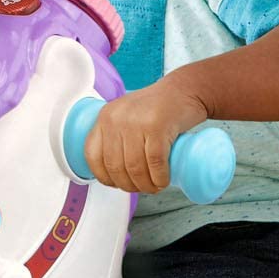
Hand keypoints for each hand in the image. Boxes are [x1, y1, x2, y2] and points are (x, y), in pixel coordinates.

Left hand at [84, 76, 209, 193]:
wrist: (186, 90)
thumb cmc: (159, 108)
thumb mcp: (128, 116)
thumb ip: (116, 136)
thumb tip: (112, 171)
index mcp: (105, 117)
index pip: (92, 155)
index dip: (104, 176)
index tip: (116, 184)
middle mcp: (116, 118)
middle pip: (115, 166)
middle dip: (129, 185)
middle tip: (142, 188)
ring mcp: (136, 122)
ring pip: (134, 168)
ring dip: (145, 185)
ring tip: (154, 187)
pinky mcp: (158, 126)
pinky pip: (154, 162)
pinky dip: (159, 177)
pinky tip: (163, 180)